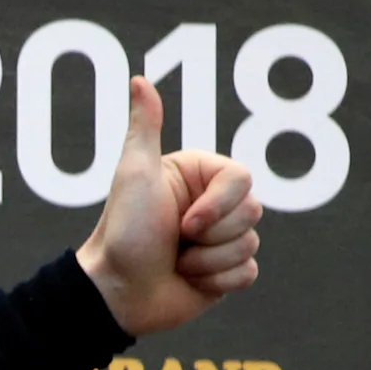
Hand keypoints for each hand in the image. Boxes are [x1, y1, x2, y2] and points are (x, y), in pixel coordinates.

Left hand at [76, 76, 260, 337]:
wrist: (117, 291)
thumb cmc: (124, 231)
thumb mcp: (134, 174)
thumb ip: (145, 127)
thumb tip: (138, 78)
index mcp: (200, 177)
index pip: (242, 180)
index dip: (218, 206)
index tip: (185, 222)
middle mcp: (214, 205)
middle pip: (253, 212)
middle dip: (212, 235)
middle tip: (177, 241)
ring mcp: (221, 239)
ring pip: (250, 244)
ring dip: (208, 261)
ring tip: (178, 262)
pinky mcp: (226, 273)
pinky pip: (248, 273)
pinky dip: (217, 282)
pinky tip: (189, 280)